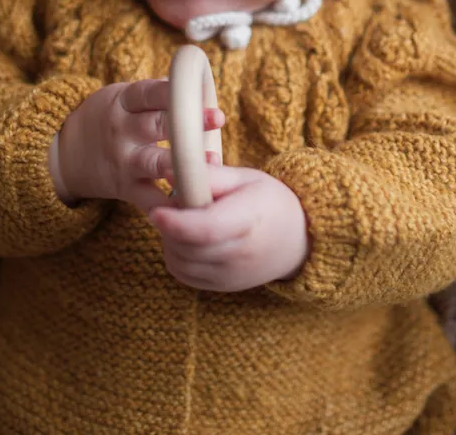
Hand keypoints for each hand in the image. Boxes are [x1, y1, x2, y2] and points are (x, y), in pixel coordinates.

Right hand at [49, 79, 223, 212]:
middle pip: (156, 124)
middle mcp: (122, 130)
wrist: (66, 151)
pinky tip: (193, 205)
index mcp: (124, 102)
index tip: (200, 88)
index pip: (150, 93)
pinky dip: (170, 205)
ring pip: (153, 163)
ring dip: (182, 164)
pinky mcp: (125, 188)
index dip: (175, 91)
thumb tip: (201, 87)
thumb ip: (159, 94)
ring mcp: (123, 160)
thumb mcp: (125, 97)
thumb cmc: (113, 117)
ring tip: (210, 164)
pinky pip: (149, 199)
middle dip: (187, 122)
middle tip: (218, 118)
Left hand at [148, 166, 308, 292]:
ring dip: (171, 241)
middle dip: (170, 226)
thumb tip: (171, 169)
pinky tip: (188, 240)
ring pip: (180, 262)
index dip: (177, 222)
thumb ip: (210, 175)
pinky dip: (177, 257)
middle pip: (188, 246)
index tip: (158, 211)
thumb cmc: (269, 202)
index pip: (207, 229)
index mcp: (249, 219)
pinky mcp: (222, 286)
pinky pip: (184, 275)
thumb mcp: (246, 178)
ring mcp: (230, 274)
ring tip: (185, 221)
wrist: (297, 239)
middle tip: (176, 205)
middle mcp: (240, 253)